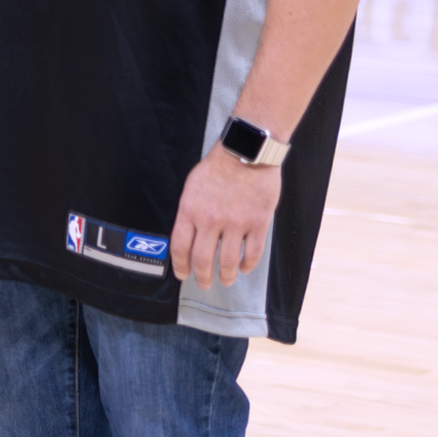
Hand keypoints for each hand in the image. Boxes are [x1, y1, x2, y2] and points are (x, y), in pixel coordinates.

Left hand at [171, 143, 280, 291]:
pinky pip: (252, 252)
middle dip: (202, 276)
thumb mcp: (191, 187)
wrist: (246, 153)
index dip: (180, 266)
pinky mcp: (258, 223)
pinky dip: (247, 264)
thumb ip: (189, 212)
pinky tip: (244, 268)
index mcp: (190, 211)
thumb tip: (188, 236)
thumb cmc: (217, 168)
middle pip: (202, 259)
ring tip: (225, 281)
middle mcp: (210, 220)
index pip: (179, 247)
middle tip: (204, 283)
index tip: (182, 274)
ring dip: (225, 276)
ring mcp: (236, 223)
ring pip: (227, 261)